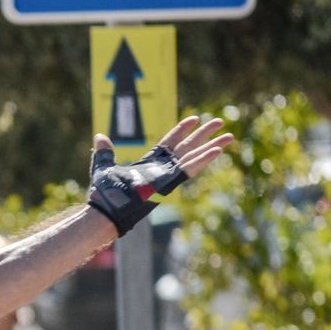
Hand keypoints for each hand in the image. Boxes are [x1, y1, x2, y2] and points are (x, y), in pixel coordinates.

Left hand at [87, 114, 233, 236]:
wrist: (105, 211)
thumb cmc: (104, 193)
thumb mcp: (103, 166)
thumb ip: (104, 152)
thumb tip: (99, 136)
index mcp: (150, 163)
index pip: (169, 142)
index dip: (182, 130)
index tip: (194, 118)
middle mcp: (162, 168)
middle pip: (188, 146)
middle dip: (204, 134)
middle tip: (221, 122)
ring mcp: (167, 176)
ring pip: (194, 157)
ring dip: (212, 146)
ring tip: (231, 136)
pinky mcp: (169, 183)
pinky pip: (189, 169)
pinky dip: (203, 160)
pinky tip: (218, 150)